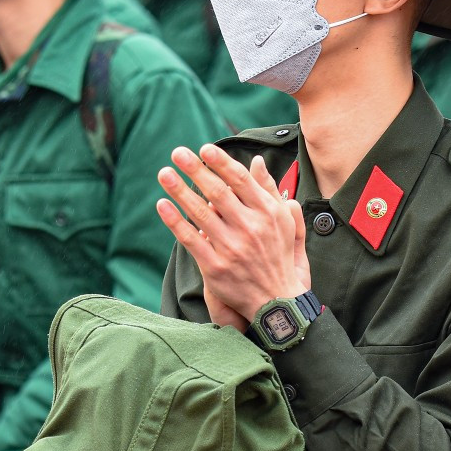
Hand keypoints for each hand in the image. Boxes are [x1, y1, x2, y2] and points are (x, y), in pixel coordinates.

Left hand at [157, 144, 309, 325]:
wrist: (277, 302)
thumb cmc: (280, 256)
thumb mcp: (287, 222)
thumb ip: (271, 190)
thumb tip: (256, 162)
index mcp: (268, 213)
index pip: (240, 180)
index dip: (221, 162)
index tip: (204, 149)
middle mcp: (250, 228)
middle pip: (217, 192)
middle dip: (195, 169)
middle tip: (178, 152)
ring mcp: (231, 248)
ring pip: (200, 213)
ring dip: (180, 190)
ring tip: (164, 173)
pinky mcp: (214, 267)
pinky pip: (190, 239)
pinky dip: (175, 221)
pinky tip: (162, 204)